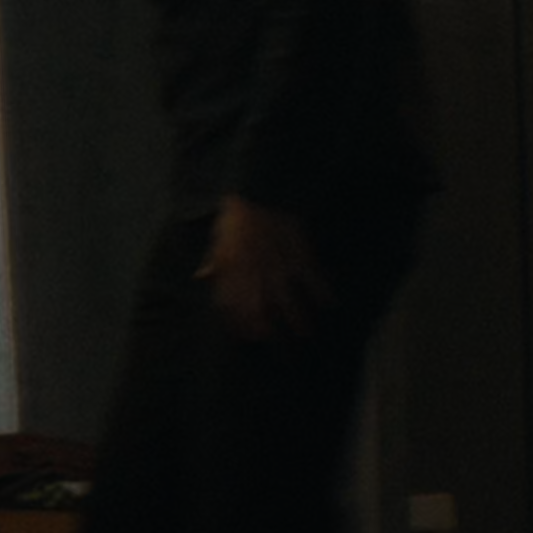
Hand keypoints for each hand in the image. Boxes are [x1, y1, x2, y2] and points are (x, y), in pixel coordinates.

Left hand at [198, 196, 329, 340]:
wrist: (261, 191)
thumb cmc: (238, 214)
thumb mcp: (219, 235)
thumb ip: (213, 260)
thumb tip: (201, 276)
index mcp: (232, 269)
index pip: (232, 305)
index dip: (238, 322)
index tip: (246, 333)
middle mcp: (254, 273)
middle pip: (260, 310)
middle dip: (266, 329)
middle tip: (274, 340)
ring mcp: (278, 266)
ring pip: (288, 301)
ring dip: (298, 320)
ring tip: (306, 333)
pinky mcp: (299, 254)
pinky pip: (312, 278)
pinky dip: (323, 291)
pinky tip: (331, 303)